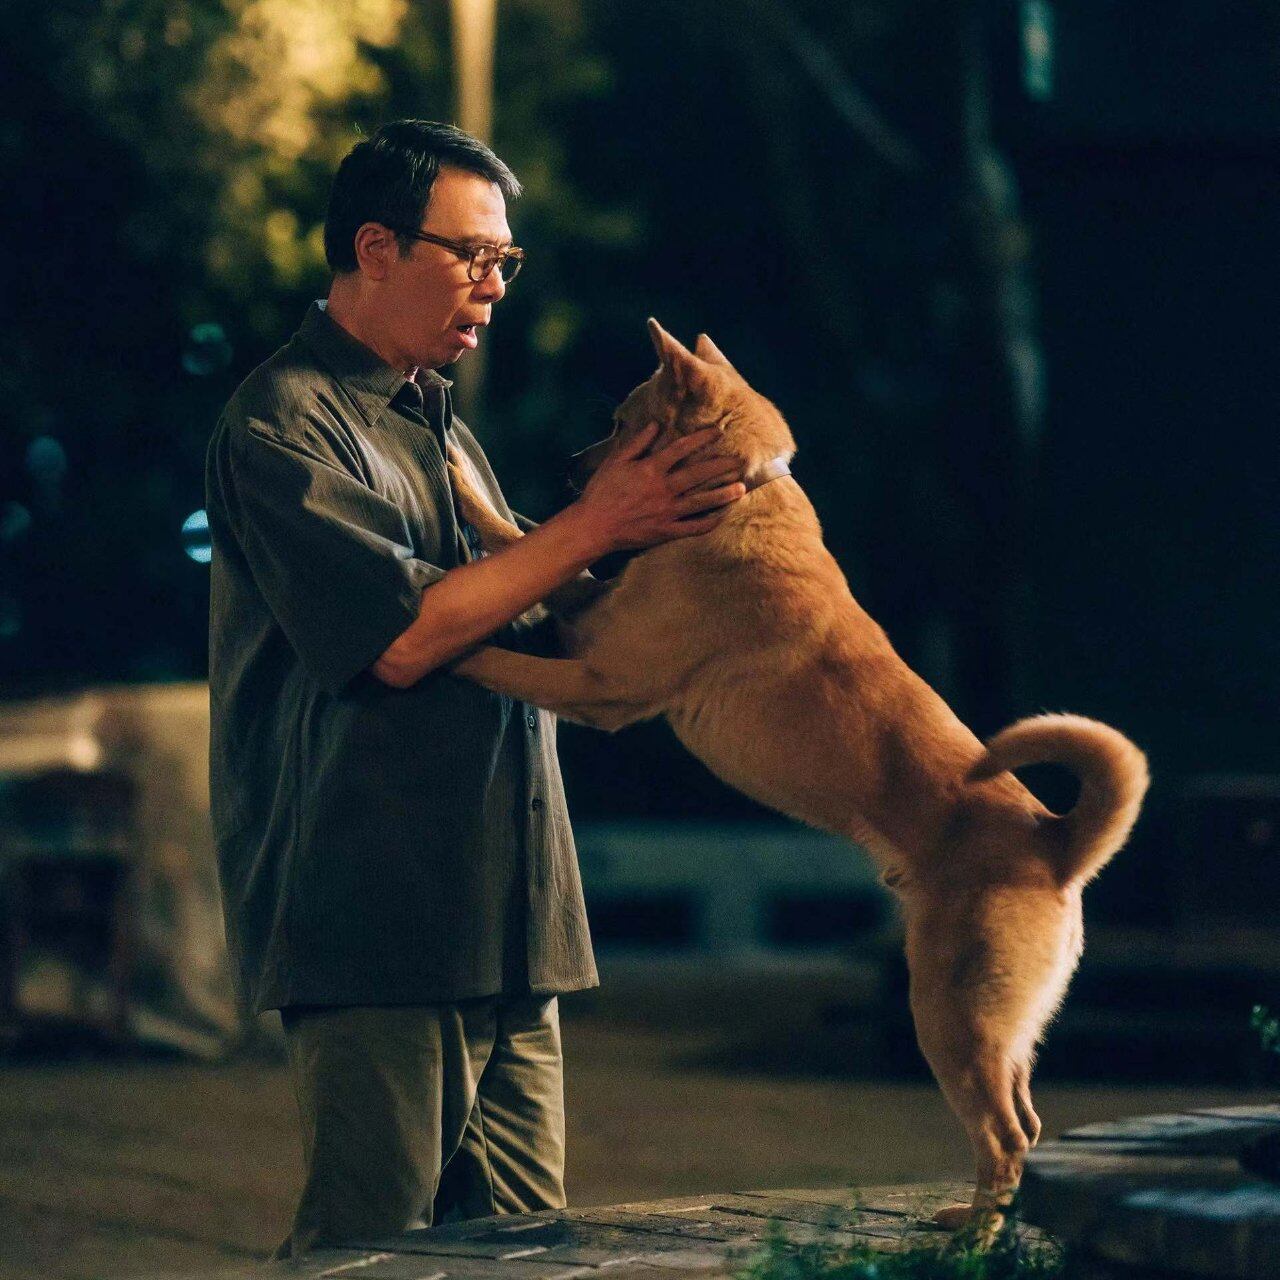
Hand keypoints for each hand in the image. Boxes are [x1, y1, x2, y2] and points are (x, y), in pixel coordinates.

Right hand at [573, 423, 746, 552]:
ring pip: (701, 502)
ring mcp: (666, 512)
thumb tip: (655, 425)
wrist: (593, 526)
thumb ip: (637, 442)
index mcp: (650, 469)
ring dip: (722, 494)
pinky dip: (708, 523)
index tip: (717, 432)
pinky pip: (692, 528)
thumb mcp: (615, 461)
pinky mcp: (665, 531)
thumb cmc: (601, 492)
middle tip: (740, 461)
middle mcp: (662, 489)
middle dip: (721, 466)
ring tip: (741, 488)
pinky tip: (722, 516)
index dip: (701, 438)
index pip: (681, 448)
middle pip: (698, 474)